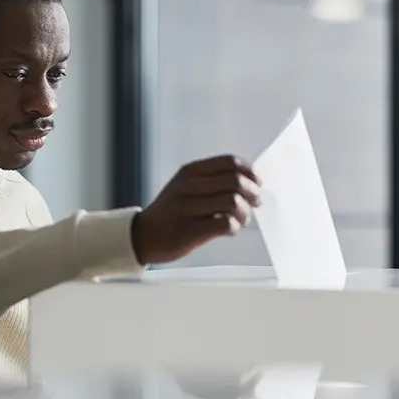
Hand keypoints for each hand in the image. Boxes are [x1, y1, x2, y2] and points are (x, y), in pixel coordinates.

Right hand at [131, 154, 260, 264]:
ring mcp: (187, 208)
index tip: (257, 183)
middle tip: (255, 203)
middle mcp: (188, 186)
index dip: (249, 172)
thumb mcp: (184, 186)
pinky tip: (229, 230)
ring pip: (233, 202)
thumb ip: (211, 181)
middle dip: (252, 193)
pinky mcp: (189, 231)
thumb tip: (248, 182)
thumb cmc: (170, 213)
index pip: (229, 162)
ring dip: (245, 212)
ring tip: (242, 219)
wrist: (142, 236)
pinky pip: (225, 224)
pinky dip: (234, 227)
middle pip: (235, 182)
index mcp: (189, 172)